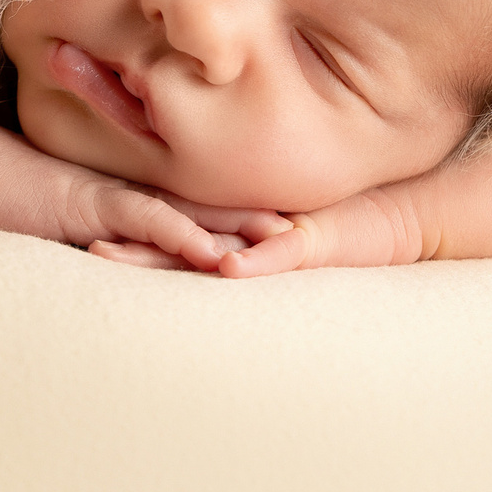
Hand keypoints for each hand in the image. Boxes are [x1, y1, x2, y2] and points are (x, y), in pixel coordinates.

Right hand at [0, 136, 285, 273]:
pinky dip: (181, 235)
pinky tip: (214, 251)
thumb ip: (86, 239)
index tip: (285, 225)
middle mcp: (127, 196)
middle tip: (312, 231)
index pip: (192, 207)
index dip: (238, 214)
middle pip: (206, 206)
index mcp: (124, 200)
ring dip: (238, 227)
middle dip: (257, 219)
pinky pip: (145, 220)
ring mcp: (112, 198)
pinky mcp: (91, 206)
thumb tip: (103, 263)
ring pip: (189, 211)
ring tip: (287, 239)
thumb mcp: (54, 227)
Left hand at [90, 184, 429, 276]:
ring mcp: (277, 234)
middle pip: (184, 239)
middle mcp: (250, 231)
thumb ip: (258, 255)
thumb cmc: (345, 237)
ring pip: (216, 243)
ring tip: (123, 254)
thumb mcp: (293, 250)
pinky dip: (255, 260)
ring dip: (172, 250)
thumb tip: (220, 273)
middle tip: (91, 251)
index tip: (94, 244)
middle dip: (138, 247)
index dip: (139, 239)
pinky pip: (280, 253)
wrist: (400, 218)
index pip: (181, 235)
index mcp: (242, 232)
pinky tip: (226, 266)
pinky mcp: (312, 240)